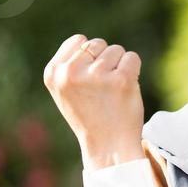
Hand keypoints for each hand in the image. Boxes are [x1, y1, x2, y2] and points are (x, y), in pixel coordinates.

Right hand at [43, 34, 145, 168]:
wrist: (108, 145)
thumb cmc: (90, 116)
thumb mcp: (66, 91)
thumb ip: (70, 66)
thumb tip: (86, 43)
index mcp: (53, 73)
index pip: (78, 41)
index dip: (90, 56)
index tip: (91, 78)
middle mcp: (71, 72)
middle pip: (97, 43)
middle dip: (105, 60)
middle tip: (104, 87)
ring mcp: (96, 75)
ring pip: (116, 50)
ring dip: (120, 66)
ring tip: (113, 90)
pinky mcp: (121, 79)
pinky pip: (132, 58)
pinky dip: (134, 70)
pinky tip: (126, 89)